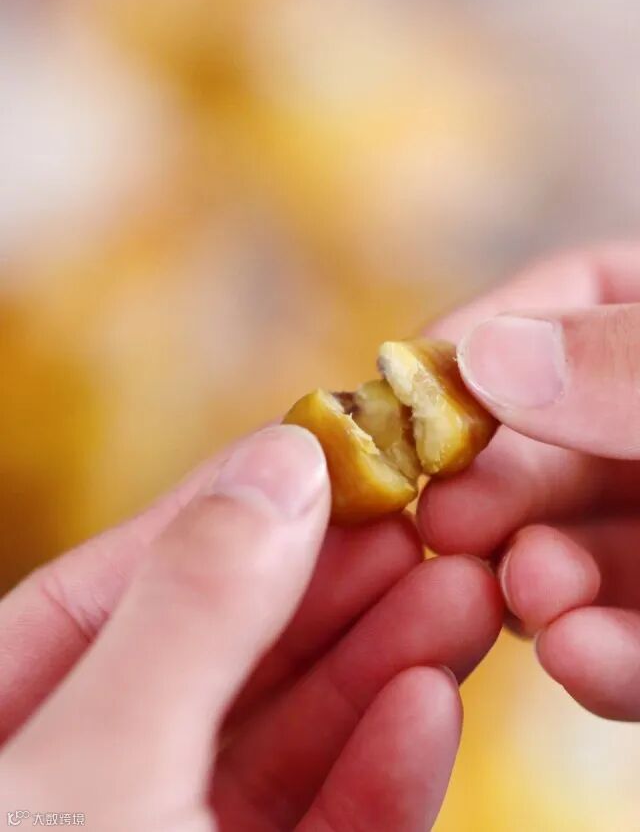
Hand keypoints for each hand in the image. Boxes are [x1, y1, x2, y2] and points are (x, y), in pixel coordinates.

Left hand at [0, 425, 500, 829]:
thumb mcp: (96, 770)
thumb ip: (186, 615)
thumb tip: (281, 464)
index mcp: (11, 721)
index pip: (114, 586)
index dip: (225, 510)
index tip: (327, 450)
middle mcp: (94, 771)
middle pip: (222, 652)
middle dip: (332, 583)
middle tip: (423, 517)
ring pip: (289, 735)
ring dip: (381, 663)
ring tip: (462, 591)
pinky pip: (324, 827)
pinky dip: (382, 773)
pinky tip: (431, 702)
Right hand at [417, 243, 639, 720]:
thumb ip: (631, 364)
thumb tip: (489, 357)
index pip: (570, 299)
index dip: (485, 338)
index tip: (410, 390)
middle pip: (549, 440)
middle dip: (493, 484)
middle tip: (443, 521)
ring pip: (578, 550)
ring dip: (536, 580)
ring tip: (527, 594)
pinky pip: (636, 637)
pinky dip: (604, 655)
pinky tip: (579, 658)